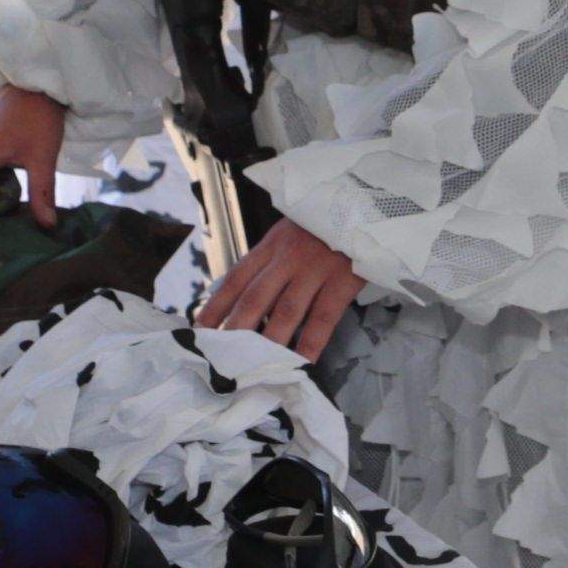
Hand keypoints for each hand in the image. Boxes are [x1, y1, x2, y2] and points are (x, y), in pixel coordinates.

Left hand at [195, 219, 361, 357]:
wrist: (368, 201)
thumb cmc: (328, 220)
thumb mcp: (293, 230)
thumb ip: (274, 258)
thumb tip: (252, 296)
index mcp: (272, 245)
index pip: (236, 278)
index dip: (216, 306)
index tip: (200, 330)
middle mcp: (287, 257)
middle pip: (254, 298)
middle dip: (236, 330)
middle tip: (222, 357)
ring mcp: (315, 269)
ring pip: (285, 311)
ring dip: (269, 341)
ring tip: (256, 367)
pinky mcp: (342, 280)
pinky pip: (323, 317)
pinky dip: (311, 342)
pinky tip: (303, 362)